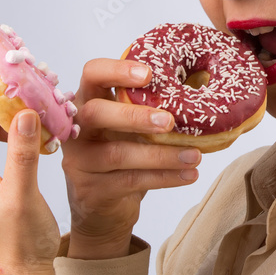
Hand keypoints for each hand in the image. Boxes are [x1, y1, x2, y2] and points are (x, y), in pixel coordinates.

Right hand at [61, 58, 200, 259]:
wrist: (101, 204)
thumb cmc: (121, 150)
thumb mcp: (128, 124)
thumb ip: (146, 105)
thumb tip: (197, 88)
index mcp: (88, 101)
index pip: (92, 74)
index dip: (116, 70)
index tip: (148, 74)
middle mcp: (78, 129)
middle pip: (95, 113)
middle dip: (133, 115)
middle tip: (168, 121)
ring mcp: (80, 161)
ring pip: (118, 154)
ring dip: (161, 155)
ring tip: (194, 155)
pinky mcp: (91, 190)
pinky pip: (130, 181)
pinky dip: (164, 177)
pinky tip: (188, 174)